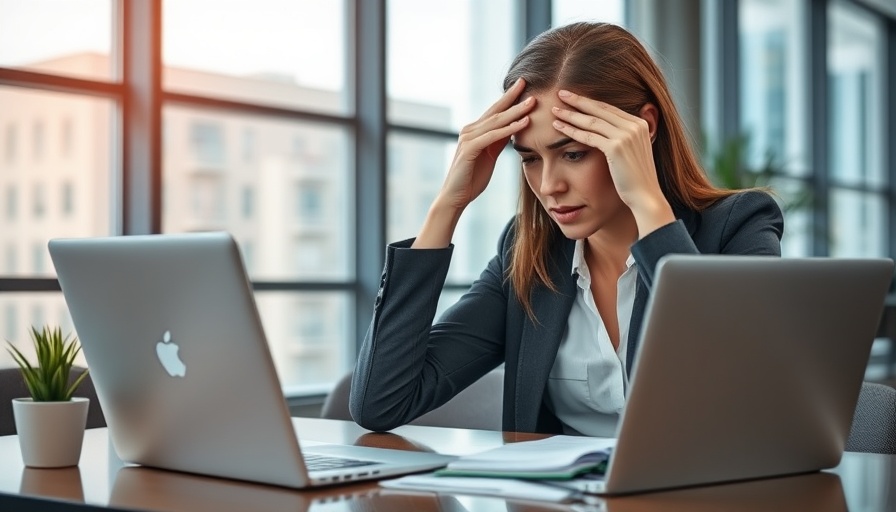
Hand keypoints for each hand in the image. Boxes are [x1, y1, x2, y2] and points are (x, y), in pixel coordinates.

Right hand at [436, 78, 535, 210]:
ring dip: (516, 111)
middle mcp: (469, 130)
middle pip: (496, 111)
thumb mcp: (490, 156)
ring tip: (532, 102)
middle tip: (527, 82)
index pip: (495, 111)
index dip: (509, 97)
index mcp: (475, 131)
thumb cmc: (472, 179)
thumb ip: (499, 141)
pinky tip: (523, 122)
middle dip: (512, 97)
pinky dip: (509, 129)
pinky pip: (493, 136)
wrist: (456, 196)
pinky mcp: (470, 149)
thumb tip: (513, 128)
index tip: (524, 85)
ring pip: (496, 121)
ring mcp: (468, 138)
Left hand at [550, 90, 672, 229]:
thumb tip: (607, 134)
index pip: (610, 109)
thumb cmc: (636, 179)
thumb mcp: (633, 152)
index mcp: (640, 123)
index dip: (590, 102)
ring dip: (570, 115)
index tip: (575, 97)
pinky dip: (571, 131)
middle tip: (560, 93)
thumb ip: (624, 139)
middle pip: (600, 109)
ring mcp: (626, 135)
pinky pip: (589, 136)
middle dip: (578, 101)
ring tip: (555, 110)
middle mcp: (634, 125)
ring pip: (592, 121)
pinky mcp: (616, 147)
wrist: (645, 196)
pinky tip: (558, 127)